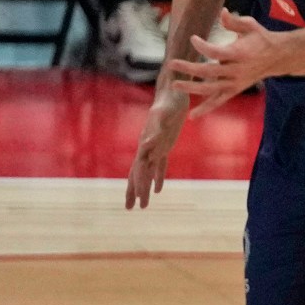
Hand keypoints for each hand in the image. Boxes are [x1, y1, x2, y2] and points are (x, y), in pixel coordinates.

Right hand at [124, 84, 188, 209]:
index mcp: (145, 145)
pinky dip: (158, 177)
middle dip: (135, 191)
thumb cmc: (168, 103)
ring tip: (142, 205)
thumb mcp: (163, 115)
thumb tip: (146, 144)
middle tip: (132, 209)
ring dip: (144, 188)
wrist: (172, 94)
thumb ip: (155, 129)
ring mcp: (155, 147)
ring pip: (146, 172)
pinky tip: (157, 189)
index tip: (138, 200)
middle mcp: (147, 148)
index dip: (138, 185)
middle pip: (138, 174)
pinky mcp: (164, 145)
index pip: (139, 170)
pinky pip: (159, 165)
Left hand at [174, 11, 284, 116]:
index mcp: (240, 53)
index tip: (193, 38)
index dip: (202, 46)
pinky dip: (206, 108)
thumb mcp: (250, 26)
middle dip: (189, 69)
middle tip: (172, 64)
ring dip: (192, 88)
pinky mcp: (235, 90)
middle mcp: (237, 70)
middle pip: (209, 72)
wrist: (278, 57)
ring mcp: (235, 82)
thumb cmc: (261, 39)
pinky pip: (219, 101)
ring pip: (211, 89)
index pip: (216, 52)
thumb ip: (234, 22)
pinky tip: (192, 115)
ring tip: (175, 85)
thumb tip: (222, 12)